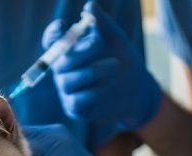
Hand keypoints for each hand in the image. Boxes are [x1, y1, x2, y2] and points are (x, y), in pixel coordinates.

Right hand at [42, 0, 161, 129]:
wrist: (139, 91)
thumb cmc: (124, 61)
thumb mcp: (116, 40)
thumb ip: (102, 24)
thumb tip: (90, 5)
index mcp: (69, 52)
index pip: (52, 42)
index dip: (52, 35)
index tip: (62, 26)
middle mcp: (64, 71)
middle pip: (59, 61)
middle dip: (79, 51)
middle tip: (98, 42)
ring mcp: (68, 91)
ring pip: (68, 81)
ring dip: (92, 70)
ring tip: (116, 65)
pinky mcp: (76, 108)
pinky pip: (77, 100)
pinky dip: (95, 90)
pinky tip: (110, 84)